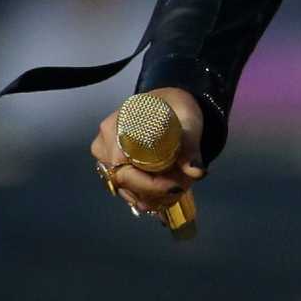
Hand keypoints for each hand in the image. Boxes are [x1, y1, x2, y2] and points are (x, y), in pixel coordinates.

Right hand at [89, 86, 205, 216]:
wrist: (170, 105)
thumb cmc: (176, 109)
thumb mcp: (189, 122)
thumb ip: (191, 147)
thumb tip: (196, 171)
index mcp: (116, 127)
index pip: (123, 168)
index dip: (148, 184)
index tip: (175, 187)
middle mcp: (104, 143)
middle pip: (122, 182)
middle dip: (152, 192)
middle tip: (179, 189)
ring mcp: (105, 157)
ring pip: (124, 189)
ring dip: (150, 195)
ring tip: (175, 191)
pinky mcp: (112, 167)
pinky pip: (126, 188)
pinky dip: (145, 194)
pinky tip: (163, 195)